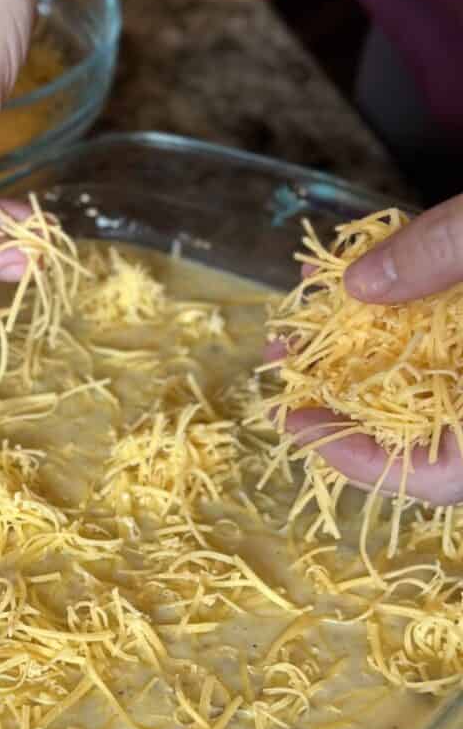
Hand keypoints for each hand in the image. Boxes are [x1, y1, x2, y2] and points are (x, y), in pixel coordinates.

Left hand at [270, 192, 462, 504]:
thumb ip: (448, 251)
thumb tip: (359, 286)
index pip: (441, 477)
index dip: (358, 461)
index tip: (292, 422)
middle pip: (428, 435)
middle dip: (346, 397)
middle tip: (282, 359)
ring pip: (441, 389)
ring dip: (372, 355)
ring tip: (310, 318)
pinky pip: (460, 351)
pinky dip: (414, 323)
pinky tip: (369, 282)